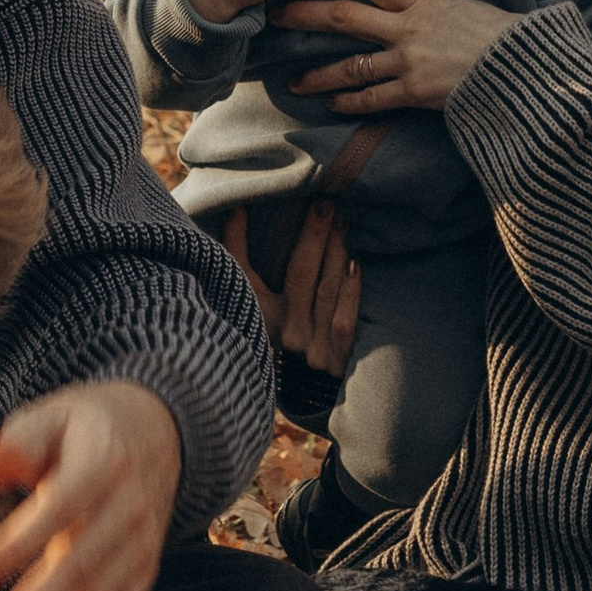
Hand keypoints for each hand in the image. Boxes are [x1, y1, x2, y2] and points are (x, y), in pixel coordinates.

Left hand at [0, 380, 182, 590]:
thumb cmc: (86, 426)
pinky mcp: (144, 573)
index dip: (9, 553)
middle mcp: (128, 512)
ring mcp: (140, 548)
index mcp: (102, 466)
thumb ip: (22, 438)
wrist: (162, 429)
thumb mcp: (54, 414)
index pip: (53, 516)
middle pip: (75, 572)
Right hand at [225, 202, 360, 378]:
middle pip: (306, 277)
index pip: (276, 273)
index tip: (307, 204)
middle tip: (328, 205)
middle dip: (318, 237)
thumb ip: (236, 253)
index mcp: (265, 318)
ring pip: (328, 293)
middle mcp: (289, 335)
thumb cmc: (264, 330)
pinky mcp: (337, 358)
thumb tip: (237, 208)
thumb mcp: (246, 297)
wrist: (293, 386)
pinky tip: (355, 263)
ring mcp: (315, 349)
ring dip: (336, 254)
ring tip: (341, 223)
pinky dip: (351, 289)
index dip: (294, 239)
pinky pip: (345, 318)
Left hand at [279, 0, 514, 111]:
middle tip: (276, 14)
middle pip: (344, 15)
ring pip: (351, 65)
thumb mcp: (461, 7)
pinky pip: (373, 98)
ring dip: (318, 74)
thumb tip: (404, 2)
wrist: (526, 67)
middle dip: (306, 14)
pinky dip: (350, 101)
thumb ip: (428, 5)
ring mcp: (411, 61)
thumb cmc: (499, 36)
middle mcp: (410, 27)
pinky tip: (333, 103)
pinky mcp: (416, 93)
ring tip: (294, 81)